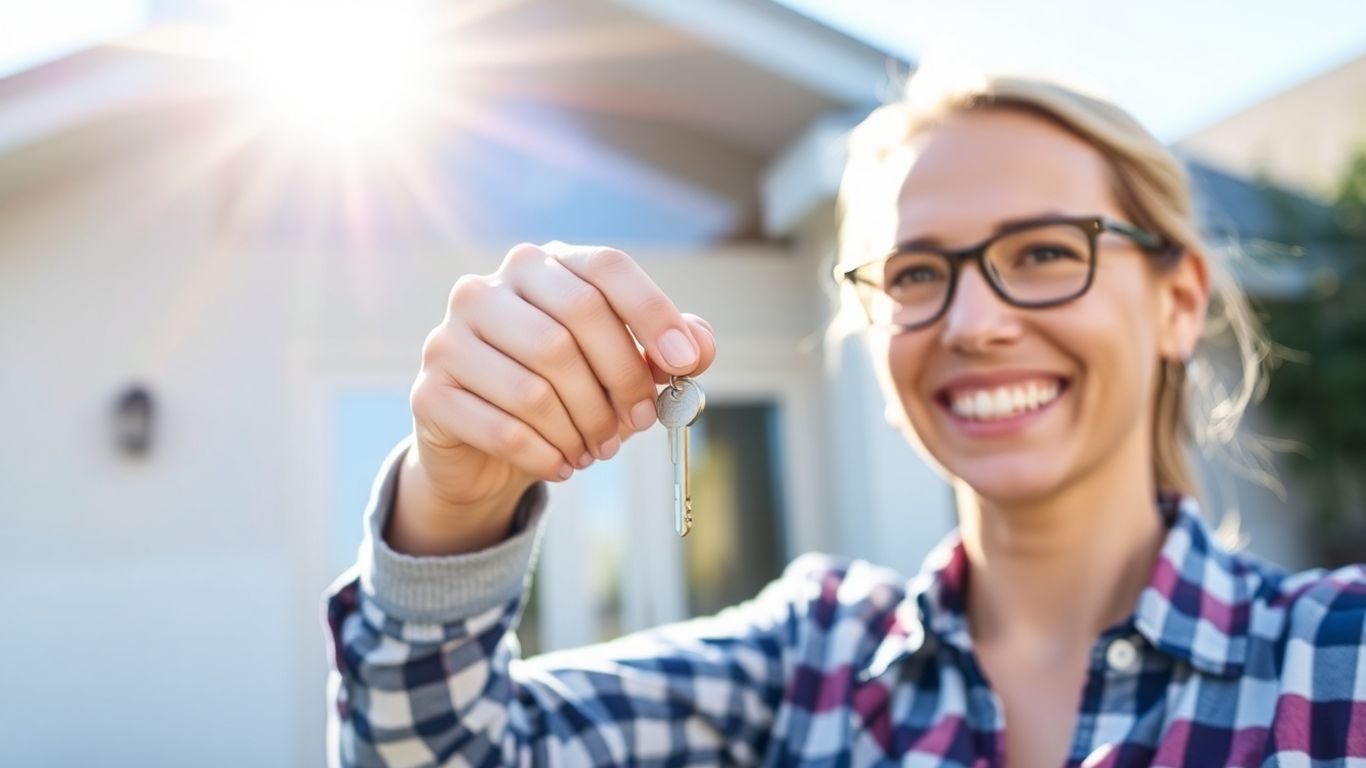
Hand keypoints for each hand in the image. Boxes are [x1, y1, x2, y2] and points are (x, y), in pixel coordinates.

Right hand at [392, 242, 716, 553]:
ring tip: (597, 449)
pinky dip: (545, 455)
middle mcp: (487, 289)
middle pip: (574, 325)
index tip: (685, 364)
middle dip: (620, 383)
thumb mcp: (620, 370)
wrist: (482, 450)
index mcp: (541, 267)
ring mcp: (449, 337)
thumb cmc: (562, 395)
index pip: (605, 268)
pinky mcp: (430, 391)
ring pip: (538, 385)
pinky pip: (503, 428)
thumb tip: (698, 347)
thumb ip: (666, 352)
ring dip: (582, 428)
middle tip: (638, 424)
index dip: (653, 313)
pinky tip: (562, 465)